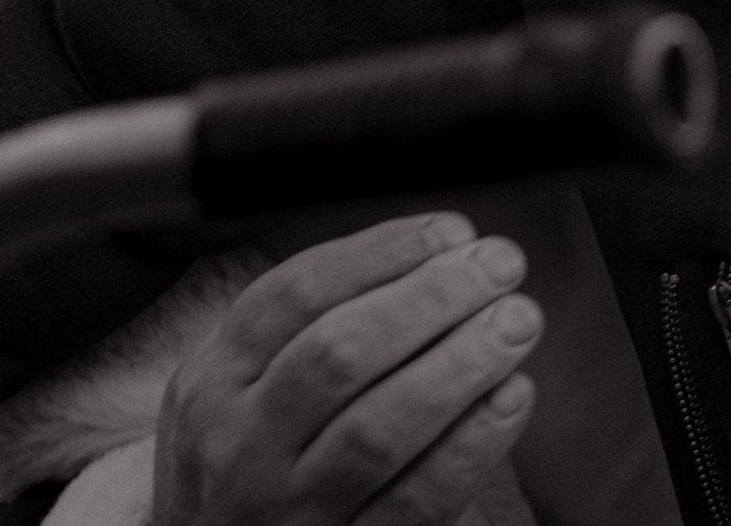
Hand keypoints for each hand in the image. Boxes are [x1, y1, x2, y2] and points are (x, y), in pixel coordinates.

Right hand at [153, 212, 543, 525]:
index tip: (452, 232)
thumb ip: (308, 323)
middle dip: (431, 297)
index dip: (383, 253)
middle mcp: (240, 441)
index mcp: (214, 377)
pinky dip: (470, 444)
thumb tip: (437, 250)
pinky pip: (415, 500)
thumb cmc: (250, 458)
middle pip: (340, 351)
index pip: (296, 293)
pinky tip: (510, 398)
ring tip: (516, 321)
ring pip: (378, 427)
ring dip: (459, 363)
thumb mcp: (239, 385)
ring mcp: (288, 506)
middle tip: (499, 265)